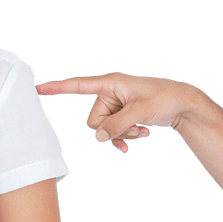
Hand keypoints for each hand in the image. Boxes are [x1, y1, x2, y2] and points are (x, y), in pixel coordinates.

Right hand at [36, 72, 196, 152]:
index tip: (39, 89)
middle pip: (94, 121)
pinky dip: (126, 136)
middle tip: (134, 130)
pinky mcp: (123, 115)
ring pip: (105, 130)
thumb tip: (99, 138)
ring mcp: (116, 105)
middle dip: (112, 130)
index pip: (78, 85)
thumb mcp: (140, 112)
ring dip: (122, 135)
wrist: (183, 105)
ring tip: (142, 132)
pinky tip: (143, 135)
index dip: (58, 88)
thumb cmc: (164, 99)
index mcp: (110, 83)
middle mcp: (110, 93)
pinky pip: (114, 132)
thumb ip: (117, 125)